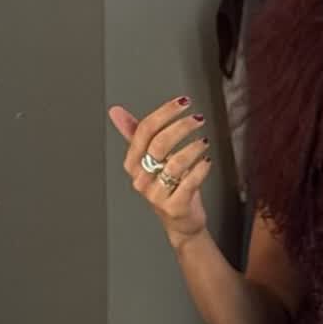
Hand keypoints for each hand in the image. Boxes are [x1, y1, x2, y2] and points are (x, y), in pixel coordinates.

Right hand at [109, 97, 212, 248]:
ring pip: (174, 163)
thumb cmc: (166, 186)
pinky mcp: (174, 207)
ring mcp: (156, 194)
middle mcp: (141, 179)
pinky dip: (200, 169)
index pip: (144, 131)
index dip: (164, 113)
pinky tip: (206, 161)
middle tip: (197, 119)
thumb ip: (135, 133)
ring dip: (193, 148)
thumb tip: (116, 111)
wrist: (179, 221)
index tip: (183, 102)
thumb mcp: (149, 159)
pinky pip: (188, 183)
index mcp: (132, 163)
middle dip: (181, 127)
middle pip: (158, 144)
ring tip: (203, 142)